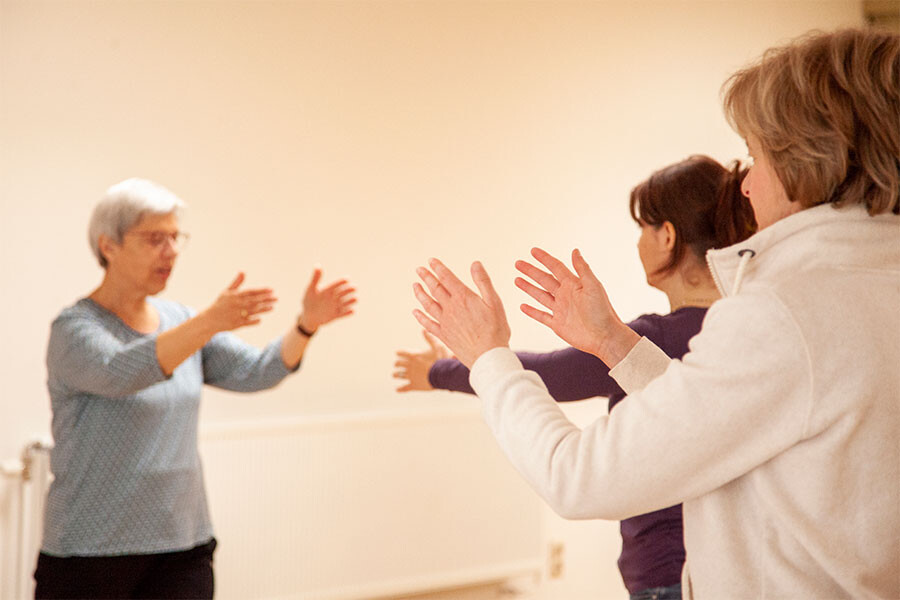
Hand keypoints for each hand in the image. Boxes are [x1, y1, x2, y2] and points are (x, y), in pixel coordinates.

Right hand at [201, 272, 276, 332]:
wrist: (209, 320)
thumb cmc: (220, 304)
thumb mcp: (227, 292)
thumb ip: (236, 282)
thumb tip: (243, 271)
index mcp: (234, 296)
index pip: (251, 292)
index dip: (261, 291)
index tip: (271, 290)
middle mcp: (236, 305)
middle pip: (254, 301)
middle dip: (266, 299)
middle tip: (276, 298)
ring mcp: (236, 315)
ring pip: (252, 311)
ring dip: (263, 309)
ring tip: (273, 307)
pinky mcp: (236, 324)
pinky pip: (247, 322)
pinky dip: (254, 321)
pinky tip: (261, 319)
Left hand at [298, 268, 356, 331]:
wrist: (309, 316)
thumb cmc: (309, 301)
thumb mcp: (310, 290)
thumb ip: (315, 278)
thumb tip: (318, 264)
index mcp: (328, 290)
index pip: (336, 284)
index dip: (341, 281)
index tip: (347, 279)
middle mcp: (334, 297)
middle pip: (344, 292)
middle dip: (349, 290)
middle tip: (354, 288)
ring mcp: (336, 306)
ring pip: (346, 302)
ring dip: (351, 300)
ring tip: (355, 299)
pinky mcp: (336, 315)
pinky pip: (343, 314)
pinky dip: (348, 313)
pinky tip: (351, 311)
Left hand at [394, 331, 449, 391]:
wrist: (442, 375)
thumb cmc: (440, 360)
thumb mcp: (436, 346)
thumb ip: (429, 338)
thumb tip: (424, 329)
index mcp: (413, 356)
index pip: (401, 353)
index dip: (399, 353)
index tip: (397, 353)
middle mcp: (409, 365)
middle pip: (398, 364)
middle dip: (397, 363)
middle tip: (396, 364)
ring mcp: (410, 376)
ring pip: (399, 375)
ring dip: (396, 374)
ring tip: (394, 375)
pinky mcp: (413, 385)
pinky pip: (404, 388)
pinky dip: (400, 389)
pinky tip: (397, 389)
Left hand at [412, 258, 510, 367]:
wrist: (488, 357)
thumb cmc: (496, 329)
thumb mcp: (494, 302)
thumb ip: (483, 282)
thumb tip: (475, 263)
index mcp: (463, 298)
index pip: (447, 278)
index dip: (438, 268)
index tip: (430, 260)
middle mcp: (451, 308)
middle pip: (435, 289)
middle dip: (426, 277)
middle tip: (419, 269)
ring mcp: (445, 322)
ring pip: (428, 305)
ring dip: (420, 294)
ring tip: (414, 286)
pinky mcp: (444, 336)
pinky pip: (428, 324)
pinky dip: (420, 317)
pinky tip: (415, 312)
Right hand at [515, 248, 637, 364]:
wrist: (605, 336)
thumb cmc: (602, 311)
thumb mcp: (593, 286)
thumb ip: (582, 269)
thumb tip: (575, 250)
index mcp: (573, 285)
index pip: (556, 267)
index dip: (544, 259)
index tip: (533, 251)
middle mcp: (565, 295)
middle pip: (544, 280)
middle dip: (531, 271)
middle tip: (518, 263)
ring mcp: (560, 310)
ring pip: (540, 296)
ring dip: (529, 288)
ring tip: (517, 279)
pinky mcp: (557, 324)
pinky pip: (541, 316)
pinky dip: (531, 311)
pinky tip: (522, 306)